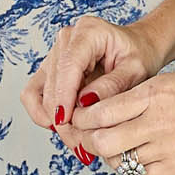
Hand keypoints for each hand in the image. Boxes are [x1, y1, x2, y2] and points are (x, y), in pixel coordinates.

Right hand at [21, 15, 159, 162]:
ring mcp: (55, 52)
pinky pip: (34, 94)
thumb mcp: (136, 70)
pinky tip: (63, 127)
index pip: (68, 64)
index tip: (66, 121)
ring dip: (54, 120)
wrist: (140, 48)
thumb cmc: (139, 55)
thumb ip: (113, 85)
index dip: (64, 95)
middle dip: (62, 117)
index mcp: (89, 31)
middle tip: (80, 143)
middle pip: (53, 83)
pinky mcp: (50, 68)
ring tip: (75, 139)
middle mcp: (67, 39)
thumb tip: (85, 102)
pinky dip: (44, 114)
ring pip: (40, 92)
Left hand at [67, 71, 174, 174]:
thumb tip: (103, 108)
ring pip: (118, 162)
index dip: (82, 118)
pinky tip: (136, 159)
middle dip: (88, 141)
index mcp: (155, 93)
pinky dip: (130, 170)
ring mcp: (167, 149)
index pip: (101, 111)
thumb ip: (139, 95)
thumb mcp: (173, 80)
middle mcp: (157, 122)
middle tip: (89, 137)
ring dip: (110, 156)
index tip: (78, 118)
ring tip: (116, 147)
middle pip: (103, 141)